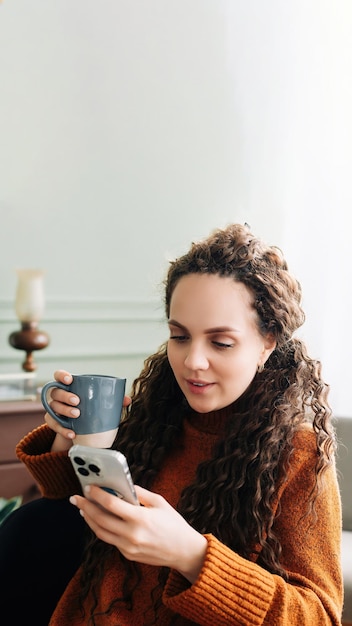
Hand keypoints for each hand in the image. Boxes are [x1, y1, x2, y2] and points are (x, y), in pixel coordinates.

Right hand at [45, 370, 130, 451]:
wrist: (82, 430)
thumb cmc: (91, 410)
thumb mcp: (100, 404)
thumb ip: (113, 400)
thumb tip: (127, 400)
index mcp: (70, 387)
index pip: (59, 376)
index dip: (61, 375)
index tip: (70, 380)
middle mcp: (59, 396)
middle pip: (55, 392)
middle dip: (65, 396)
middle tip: (78, 401)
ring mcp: (54, 409)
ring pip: (53, 407)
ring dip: (64, 410)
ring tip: (77, 415)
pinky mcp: (53, 422)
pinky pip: (53, 424)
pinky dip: (62, 429)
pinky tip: (72, 432)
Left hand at [70, 485, 206, 583]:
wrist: (183, 551)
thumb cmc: (173, 524)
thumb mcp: (159, 502)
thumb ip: (140, 493)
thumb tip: (123, 484)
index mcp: (140, 518)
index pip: (111, 504)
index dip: (97, 494)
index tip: (89, 487)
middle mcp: (131, 534)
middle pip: (100, 519)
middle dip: (85, 507)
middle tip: (76, 498)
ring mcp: (128, 547)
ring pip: (100, 532)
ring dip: (89, 519)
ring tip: (82, 508)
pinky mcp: (128, 554)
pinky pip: (110, 540)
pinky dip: (101, 528)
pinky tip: (98, 520)